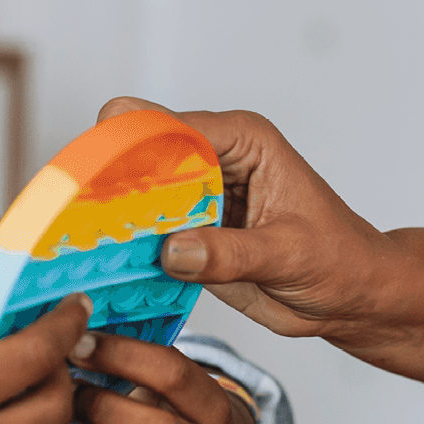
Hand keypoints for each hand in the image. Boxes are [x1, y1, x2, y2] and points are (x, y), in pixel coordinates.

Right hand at [96, 97, 392, 341]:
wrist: (352, 295)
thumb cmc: (338, 261)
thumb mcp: (288, 255)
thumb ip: (230, 252)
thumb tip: (172, 250)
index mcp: (244, 141)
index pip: (172, 127)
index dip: (127, 145)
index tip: (89, 173)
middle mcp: (215, 158)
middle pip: (142, 154)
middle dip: (107, 181)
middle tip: (71, 215)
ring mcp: (198, 195)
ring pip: (136, 194)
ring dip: (108, 217)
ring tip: (73, 242)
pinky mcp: (189, 230)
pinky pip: (145, 231)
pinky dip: (123, 246)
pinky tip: (99, 264)